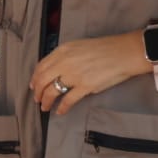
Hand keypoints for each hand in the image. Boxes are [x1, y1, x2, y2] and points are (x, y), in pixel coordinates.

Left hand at [28, 30, 147, 113]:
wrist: (124, 53)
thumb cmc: (104, 48)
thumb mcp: (78, 46)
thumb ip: (64, 56)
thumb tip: (55, 71)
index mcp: (62, 51)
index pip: (41, 66)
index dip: (35, 78)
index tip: (33, 85)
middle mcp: (64, 62)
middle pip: (42, 80)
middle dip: (37, 92)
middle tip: (37, 99)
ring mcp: (74, 75)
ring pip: (52, 91)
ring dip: (46, 101)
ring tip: (45, 107)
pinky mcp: (85, 87)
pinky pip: (68, 100)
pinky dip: (62, 108)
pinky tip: (60, 111)